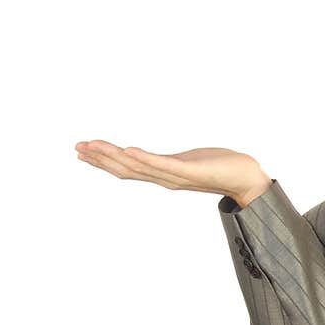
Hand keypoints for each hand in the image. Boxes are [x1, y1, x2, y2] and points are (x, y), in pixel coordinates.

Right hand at [75, 140, 271, 204]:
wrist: (247, 179)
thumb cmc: (222, 168)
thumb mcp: (190, 163)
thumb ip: (172, 163)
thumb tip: (161, 160)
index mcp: (163, 175)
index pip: (126, 168)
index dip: (103, 161)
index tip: (83, 150)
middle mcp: (165, 179)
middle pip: (125, 170)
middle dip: (99, 158)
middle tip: (77, 147)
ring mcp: (176, 176)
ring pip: (137, 167)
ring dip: (113, 156)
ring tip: (93, 145)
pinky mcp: (190, 172)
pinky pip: (162, 165)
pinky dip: (144, 158)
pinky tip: (129, 149)